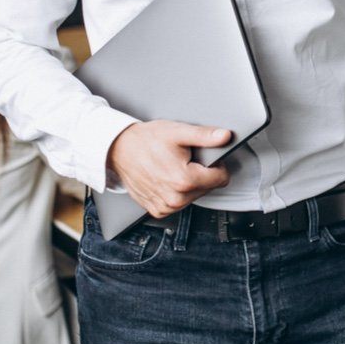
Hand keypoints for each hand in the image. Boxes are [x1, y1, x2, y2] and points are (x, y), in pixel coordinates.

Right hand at [105, 120, 232, 217]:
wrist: (119, 150)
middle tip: (183, 160)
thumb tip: (225, 136)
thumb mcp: (178, 132)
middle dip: (201, 174)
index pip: (221, 179)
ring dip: (189, 184)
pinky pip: (178, 203)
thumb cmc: (146, 140)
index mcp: (184, 181)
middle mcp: (175, 199)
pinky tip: (166, 179)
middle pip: (207, 188)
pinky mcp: (157, 211)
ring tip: (173, 168)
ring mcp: (165, 207)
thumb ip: (204, 136)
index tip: (204, 158)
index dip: (216, 165)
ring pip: (194, 197)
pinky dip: (176, 192)